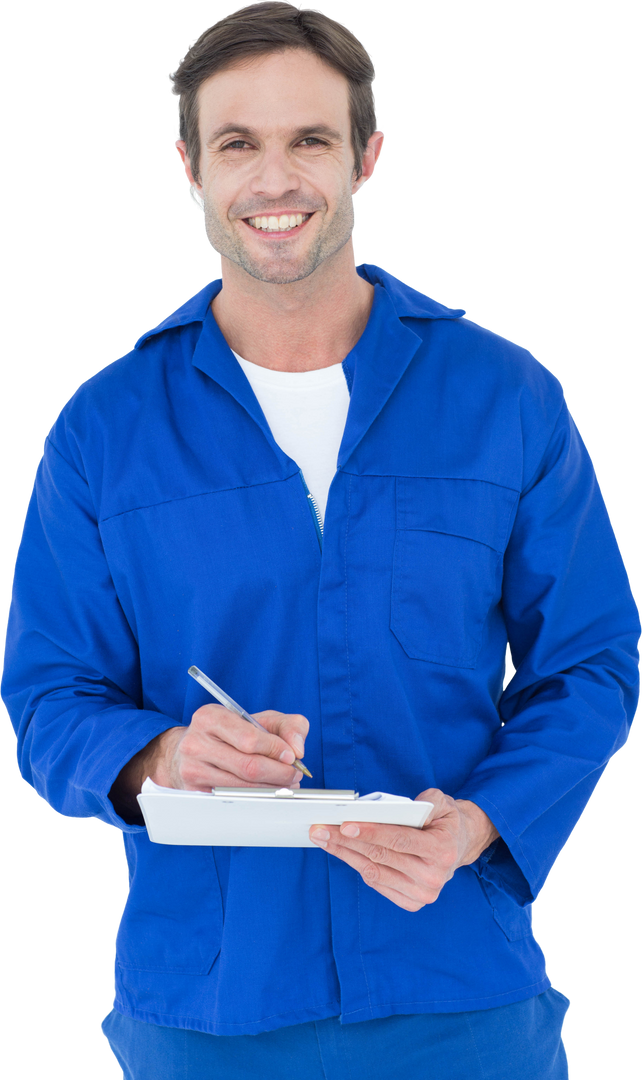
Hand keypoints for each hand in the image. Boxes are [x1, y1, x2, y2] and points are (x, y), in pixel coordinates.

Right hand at [151, 704, 308, 791]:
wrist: (194, 748)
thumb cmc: (231, 732)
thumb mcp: (259, 719)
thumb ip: (288, 725)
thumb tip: (297, 749)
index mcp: (210, 717)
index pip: (250, 739)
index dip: (276, 749)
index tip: (292, 756)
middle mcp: (196, 742)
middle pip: (248, 767)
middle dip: (279, 773)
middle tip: (294, 774)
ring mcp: (192, 769)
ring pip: (242, 787)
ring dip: (271, 787)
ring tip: (284, 783)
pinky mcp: (194, 791)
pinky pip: (232, 799)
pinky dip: (255, 797)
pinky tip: (265, 790)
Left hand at [308, 789, 499, 911]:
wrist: (459, 846)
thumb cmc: (444, 821)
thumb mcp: (441, 802)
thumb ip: (423, 801)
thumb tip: (388, 809)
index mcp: (442, 850)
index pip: (400, 840)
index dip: (371, 832)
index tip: (344, 824)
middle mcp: (433, 876)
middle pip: (380, 856)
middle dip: (346, 841)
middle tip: (321, 829)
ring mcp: (422, 894)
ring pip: (373, 871)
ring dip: (344, 854)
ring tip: (323, 839)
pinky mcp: (411, 902)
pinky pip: (376, 882)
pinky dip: (357, 865)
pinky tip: (341, 851)